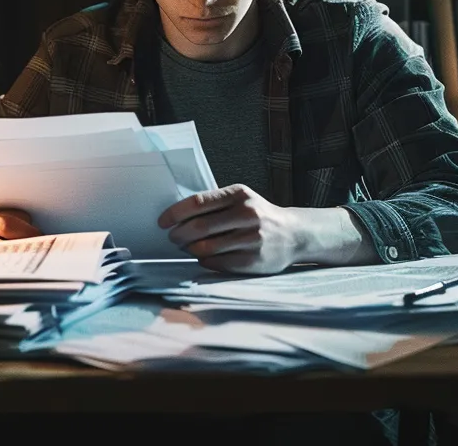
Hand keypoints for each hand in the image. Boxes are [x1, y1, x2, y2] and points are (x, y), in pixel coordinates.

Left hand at [157, 185, 304, 273]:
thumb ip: (214, 204)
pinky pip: (217, 263)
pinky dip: (204, 260)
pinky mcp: (253, 260)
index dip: (175, 213)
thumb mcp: (241, 199)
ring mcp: (251, 238)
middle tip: (173, 237)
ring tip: (188, 247)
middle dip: (178, 234)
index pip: (198, 202)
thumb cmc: (259, 215)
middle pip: (198, 226)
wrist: (295, 234)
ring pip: (205, 247)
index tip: (162, 221)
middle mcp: (247, 214)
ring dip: (189, 249)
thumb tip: (177, 217)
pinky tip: (204, 256)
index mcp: (239, 194)